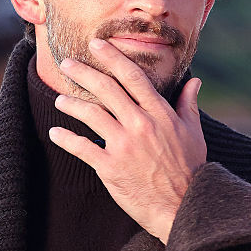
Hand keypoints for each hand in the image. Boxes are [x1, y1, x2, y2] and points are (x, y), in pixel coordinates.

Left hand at [49, 38, 205, 243]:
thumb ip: (188, 105)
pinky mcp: (110, 168)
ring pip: (90, 114)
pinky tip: (56, 133)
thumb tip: (194, 82)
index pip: (132, 77)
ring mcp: (123, 146)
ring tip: (60, 99)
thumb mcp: (194, 133)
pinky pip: (82, 148)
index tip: (97, 45)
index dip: (112, 57)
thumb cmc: (191, 169)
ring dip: (71, 104)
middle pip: (106, 89)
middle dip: (83, 72)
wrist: (184, 206)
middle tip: (66, 62)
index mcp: (159, 113)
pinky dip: (66, 139)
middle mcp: (140, 124)